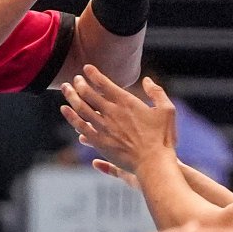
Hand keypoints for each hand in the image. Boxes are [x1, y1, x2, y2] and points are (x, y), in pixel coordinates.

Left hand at [59, 65, 176, 181]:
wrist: (153, 163)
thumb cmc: (163, 138)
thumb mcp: (167, 110)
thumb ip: (156, 92)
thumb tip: (147, 80)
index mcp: (127, 102)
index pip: (104, 83)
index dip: (93, 73)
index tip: (87, 68)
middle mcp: (112, 112)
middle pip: (88, 93)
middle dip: (79, 83)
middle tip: (75, 78)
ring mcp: (103, 127)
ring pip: (81, 108)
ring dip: (71, 96)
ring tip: (65, 88)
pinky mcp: (99, 142)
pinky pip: (81, 126)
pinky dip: (71, 116)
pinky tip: (65, 109)